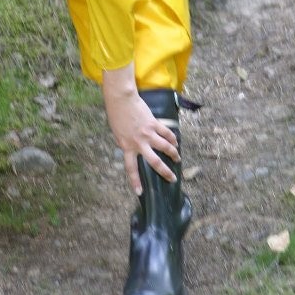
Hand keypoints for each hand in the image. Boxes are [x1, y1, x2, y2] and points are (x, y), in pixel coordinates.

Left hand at [102, 63, 179, 193]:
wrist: (121, 101)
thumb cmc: (117, 116)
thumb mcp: (118, 134)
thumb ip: (127, 144)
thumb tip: (136, 149)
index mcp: (127, 147)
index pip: (131, 168)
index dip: (135, 181)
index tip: (140, 192)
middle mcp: (139, 143)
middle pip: (155, 162)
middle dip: (165, 172)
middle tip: (172, 178)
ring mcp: (148, 134)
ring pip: (165, 148)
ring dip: (173, 154)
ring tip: (177, 158)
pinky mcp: (154, 124)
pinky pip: (166, 133)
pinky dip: (172, 138)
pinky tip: (175, 142)